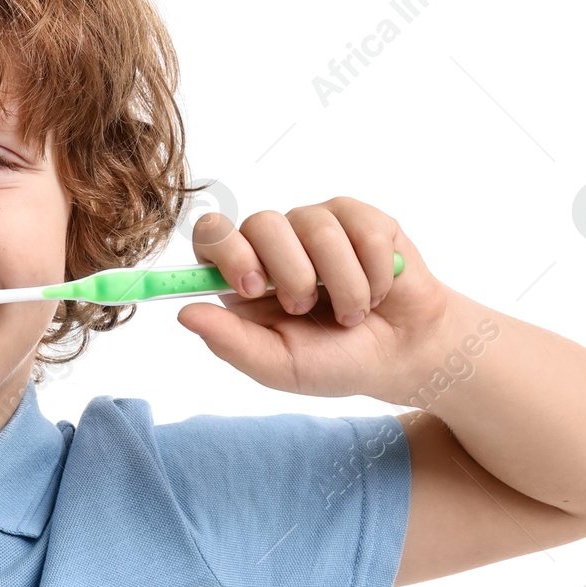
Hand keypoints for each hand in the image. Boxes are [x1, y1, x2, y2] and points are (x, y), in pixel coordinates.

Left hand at [176, 197, 450, 399]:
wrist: (402, 357)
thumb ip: (230, 340)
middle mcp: (277, 244)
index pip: (212, 234)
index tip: (252, 285)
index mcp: (245, 276)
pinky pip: (364, 231)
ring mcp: (319, 226)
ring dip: (342, 285)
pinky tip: (378, 293)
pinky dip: (376, 275)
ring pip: (317, 228)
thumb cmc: (334, 361)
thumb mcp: (277, 365)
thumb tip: (183, 313)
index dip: (226, 250)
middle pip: (263, 223)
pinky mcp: (364, 220)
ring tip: (350, 314)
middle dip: (290, 273)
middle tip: (306, 308)